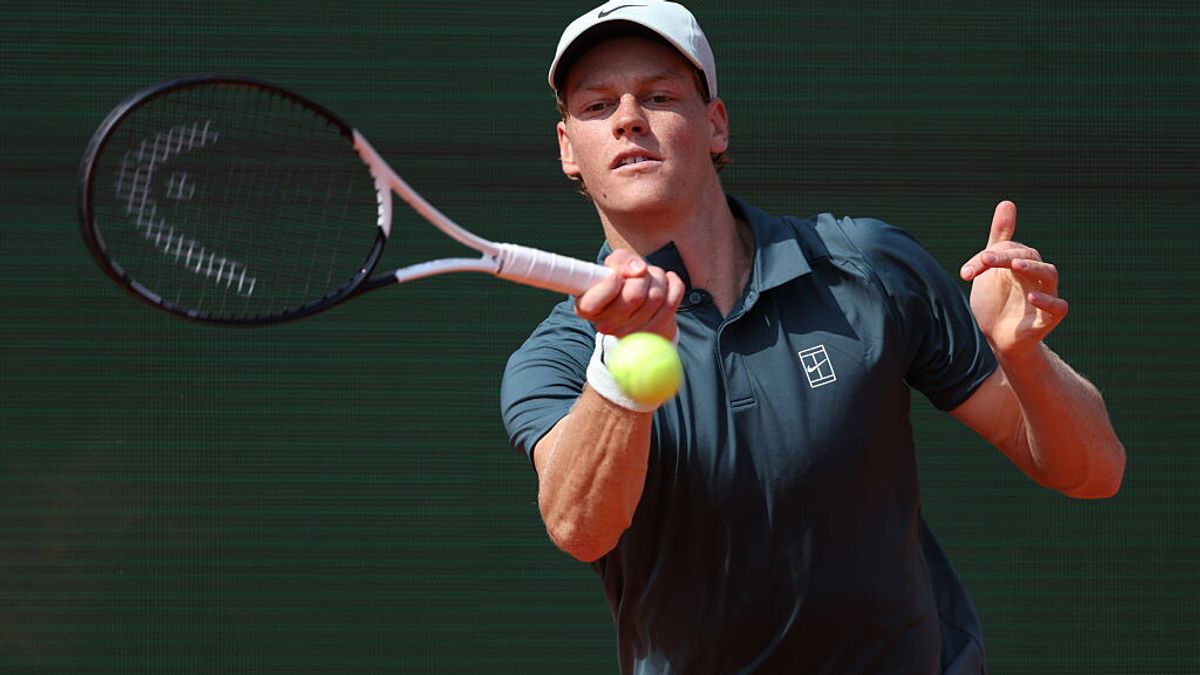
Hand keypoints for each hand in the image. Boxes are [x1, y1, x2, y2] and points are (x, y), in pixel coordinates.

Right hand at [575, 248, 684, 339]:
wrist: (639, 304)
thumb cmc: (622, 281)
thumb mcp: (614, 265)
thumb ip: (621, 260)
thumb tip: (639, 269)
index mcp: (587, 307)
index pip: (597, 298)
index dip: (613, 280)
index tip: (618, 275)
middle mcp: (606, 325)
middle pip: (634, 296)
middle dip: (643, 276)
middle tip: (641, 274)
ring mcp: (632, 333)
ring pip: (656, 296)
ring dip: (658, 278)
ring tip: (652, 278)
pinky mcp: (656, 333)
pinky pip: (673, 301)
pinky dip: (674, 285)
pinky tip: (667, 283)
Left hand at [959, 201, 1067, 359]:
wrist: (996, 341)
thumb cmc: (995, 303)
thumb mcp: (990, 269)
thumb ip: (999, 238)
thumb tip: (1007, 202)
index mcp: (1020, 263)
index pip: (1008, 249)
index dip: (987, 257)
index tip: (965, 272)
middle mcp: (1035, 276)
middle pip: (1028, 256)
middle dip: (1005, 256)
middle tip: (983, 259)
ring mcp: (1045, 295)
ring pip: (1049, 274)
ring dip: (1033, 267)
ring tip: (1016, 264)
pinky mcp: (1050, 317)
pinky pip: (1058, 306)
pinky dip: (1047, 301)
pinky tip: (1032, 297)